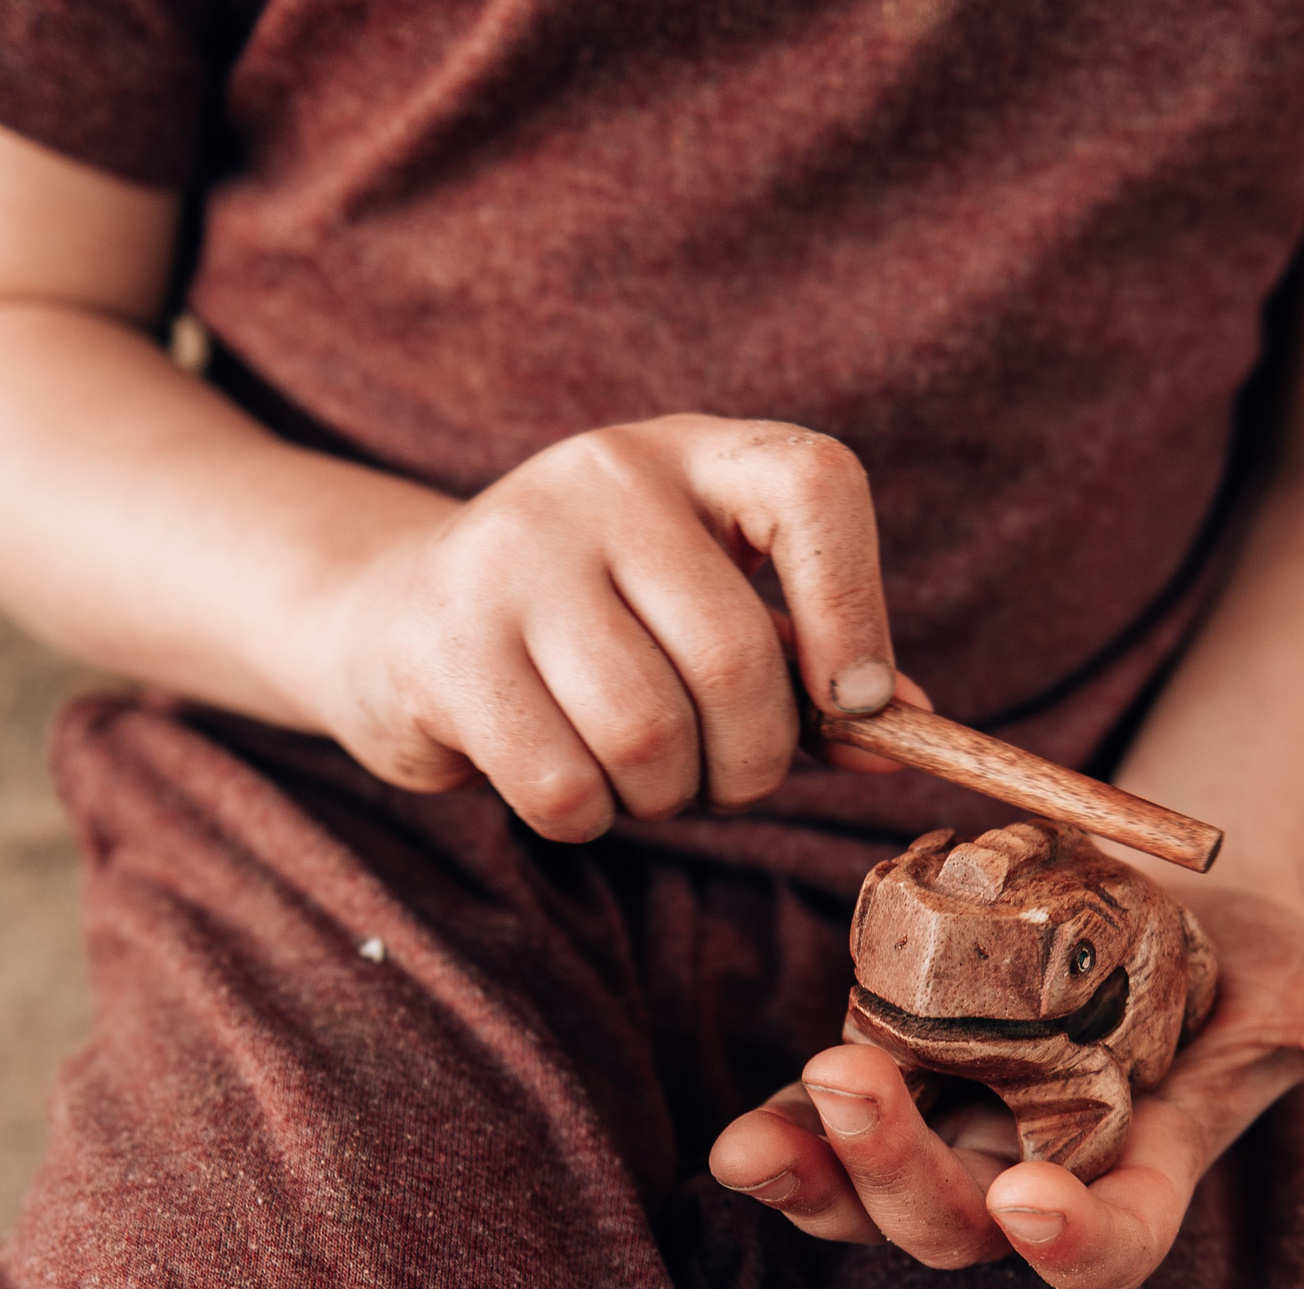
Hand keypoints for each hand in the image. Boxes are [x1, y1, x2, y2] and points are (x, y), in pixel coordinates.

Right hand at [297, 414, 914, 839]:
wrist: (397, 616)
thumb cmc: (597, 628)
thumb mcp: (709, 616)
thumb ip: (809, 670)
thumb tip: (906, 730)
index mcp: (692, 455)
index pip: (815, 488)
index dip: (857, 608)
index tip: (858, 701)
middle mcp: (601, 479)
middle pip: (733, 658)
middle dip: (753, 760)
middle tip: (727, 779)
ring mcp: (510, 552)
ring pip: (648, 733)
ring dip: (668, 796)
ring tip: (645, 777)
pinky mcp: (442, 645)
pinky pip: (563, 783)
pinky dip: (588, 817)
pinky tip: (571, 785)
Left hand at [708, 885, 1303, 1288]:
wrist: (1165, 905)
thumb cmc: (1252, 962)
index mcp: (1146, 1172)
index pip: (1112, 1243)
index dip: (1072, 1238)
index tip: (1031, 1202)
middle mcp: (1040, 1175)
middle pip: (964, 1229)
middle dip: (911, 1181)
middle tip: (867, 1094)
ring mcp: (957, 1139)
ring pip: (881, 1198)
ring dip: (832, 1166)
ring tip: (789, 1108)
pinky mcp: (895, 1087)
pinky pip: (823, 1142)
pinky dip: (781, 1149)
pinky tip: (738, 1145)